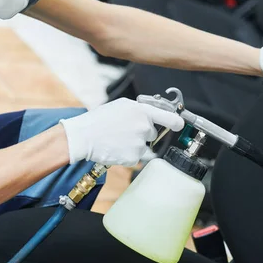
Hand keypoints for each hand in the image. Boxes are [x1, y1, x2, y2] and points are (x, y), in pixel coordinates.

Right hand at [60, 98, 183, 165]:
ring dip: (133, 145)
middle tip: (124, 131)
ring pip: (143, 147)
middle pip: (152, 134)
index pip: (169, 117)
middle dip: (142, 134)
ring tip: (116, 140)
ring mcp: (139, 143)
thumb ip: (140, 109)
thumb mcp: (121, 106)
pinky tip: (115, 148)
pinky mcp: (133, 157)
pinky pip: (135, 157)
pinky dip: (127, 155)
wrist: (83, 137)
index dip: (176, 122)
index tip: (179, 125)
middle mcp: (144, 127)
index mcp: (142, 111)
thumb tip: (152, 115)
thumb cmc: (99, 120)